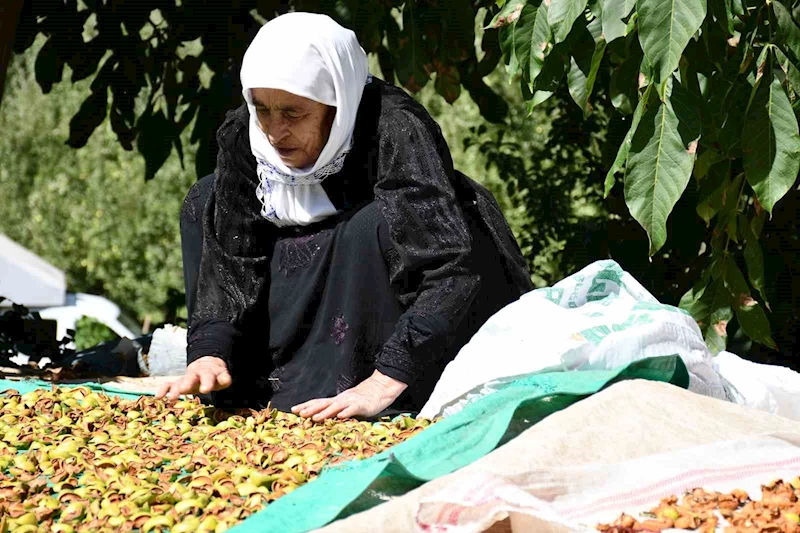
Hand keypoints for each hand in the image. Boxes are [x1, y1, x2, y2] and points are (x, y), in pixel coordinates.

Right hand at [156, 356, 232, 400]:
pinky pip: (169, 384)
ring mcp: (186, 378)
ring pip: (179, 382)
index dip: (207, 383)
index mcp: (208, 373)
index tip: (205, 389)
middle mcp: (195, 374)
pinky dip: (164, 389)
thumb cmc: (215, 375)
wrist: (206, 364)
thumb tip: (226, 381)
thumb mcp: (222, 376)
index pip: (209, 377)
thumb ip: (224, 379)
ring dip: (175, 389)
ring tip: (171, 398)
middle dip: (187, 383)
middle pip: (191, 377)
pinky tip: (158, 397)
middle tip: (183, 389)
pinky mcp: (178, 382)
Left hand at [291, 371, 407, 420]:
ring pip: (336, 407)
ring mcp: (351, 402)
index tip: (293, 410)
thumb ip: (335, 410)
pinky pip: (353, 409)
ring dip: (325, 413)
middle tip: (299, 414)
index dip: (306, 405)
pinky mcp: (361, 405)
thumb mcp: (346, 405)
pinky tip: (340, 417)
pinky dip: (346, 413)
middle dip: (310, 409)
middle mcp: (341, 400)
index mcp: (336, 400)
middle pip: (323, 404)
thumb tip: (320, 417)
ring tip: (315, 418)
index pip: (318, 402)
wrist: (379, 389)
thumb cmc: (362, 400)